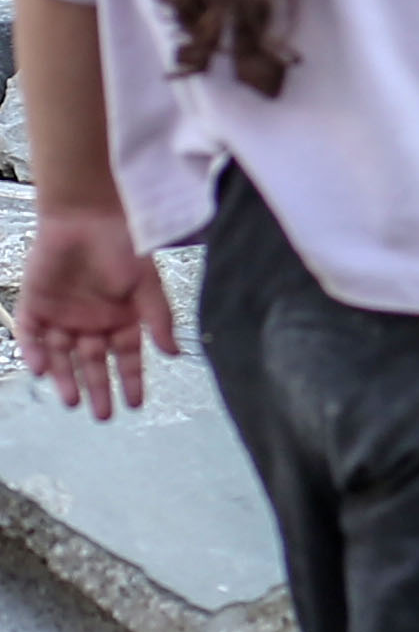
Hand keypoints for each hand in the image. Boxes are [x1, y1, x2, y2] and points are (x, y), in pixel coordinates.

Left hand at [17, 204, 175, 419]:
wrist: (85, 216)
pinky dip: (33, 351)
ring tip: (71, 401)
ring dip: (65, 378)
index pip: (127, 357)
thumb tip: (176, 353)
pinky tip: (42, 368)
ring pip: (60, 355)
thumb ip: (159, 319)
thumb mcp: (148, 284)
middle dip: (98, 389)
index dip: (131, 380)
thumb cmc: (122, 246)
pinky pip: (31, 335)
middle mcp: (91, 322)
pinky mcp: (34, 304)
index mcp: (121, 318)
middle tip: (102, 415)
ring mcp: (61, 315)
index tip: (135, 404)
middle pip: (93, 363)